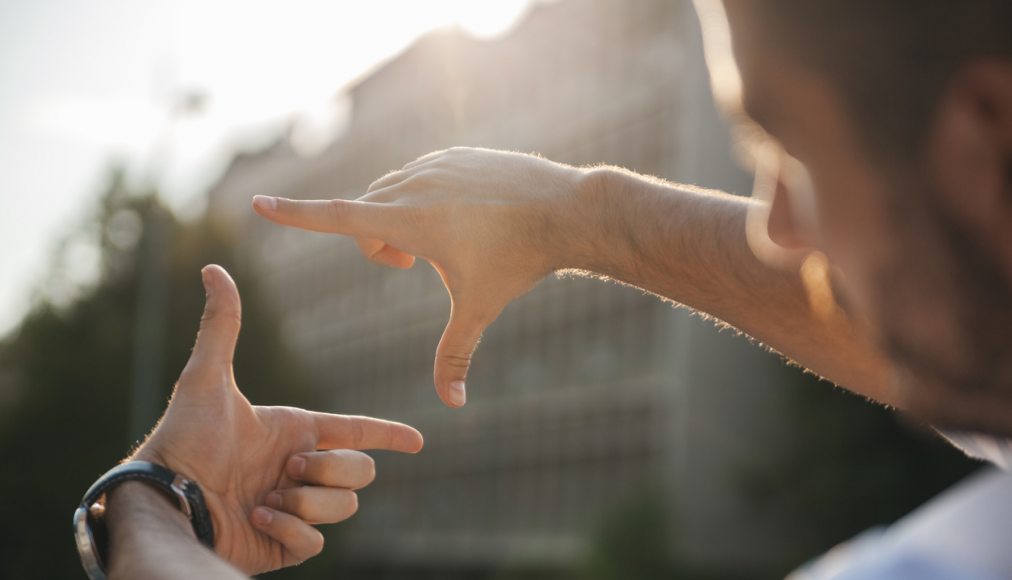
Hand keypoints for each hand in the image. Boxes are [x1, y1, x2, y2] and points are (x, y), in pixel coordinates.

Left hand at [131, 265, 423, 574]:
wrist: (166, 500)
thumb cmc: (183, 438)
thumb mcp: (206, 378)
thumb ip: (221, 325)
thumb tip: (212, 268)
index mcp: (294, 434)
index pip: (356, 432)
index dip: (389, 434)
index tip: (417, 442)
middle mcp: (299, 470)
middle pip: (361, 472)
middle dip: (331, 469)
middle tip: (287, 470)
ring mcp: (295, 509)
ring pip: (345, 507)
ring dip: (307, 501)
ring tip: (265, 499)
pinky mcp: (285, 545)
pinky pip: (317, 542)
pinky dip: (290, 530)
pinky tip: (257, 519)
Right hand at [253, 147, 593, 407]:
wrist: (565, 209)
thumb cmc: (518, 261)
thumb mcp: (478, 309)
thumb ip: (455, 355)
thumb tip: (452, 405)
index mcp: (407, 219)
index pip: (335, 217)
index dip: (294, 215)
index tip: (258, 204)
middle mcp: (412, 184)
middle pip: (364, 214)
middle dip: (376, 243)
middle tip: (411, 266)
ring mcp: (434, 163)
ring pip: (390, 192)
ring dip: (398, 219)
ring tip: (440, 241)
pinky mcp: (454, 154)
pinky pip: (419, 175)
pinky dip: (424, 198)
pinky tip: (463, 215)